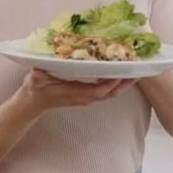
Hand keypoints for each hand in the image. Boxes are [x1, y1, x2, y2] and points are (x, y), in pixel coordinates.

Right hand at [17, 69, 136, 112]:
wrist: (33, 102)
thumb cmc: (35, 89)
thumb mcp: (34, 81)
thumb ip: (37, 77)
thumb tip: (37, 72)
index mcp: (75, 93)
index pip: (98, 91)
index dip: (110, 84)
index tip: (121, 73)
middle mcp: (85, 97)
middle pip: (111, 93)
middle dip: (125, 83)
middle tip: (139, 70)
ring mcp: (87, 97)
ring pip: (111, 92)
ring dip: (124, 83)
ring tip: (136, 69)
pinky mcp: (87, 95)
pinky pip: (106, 90)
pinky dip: (116, 82)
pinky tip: (122, 72)